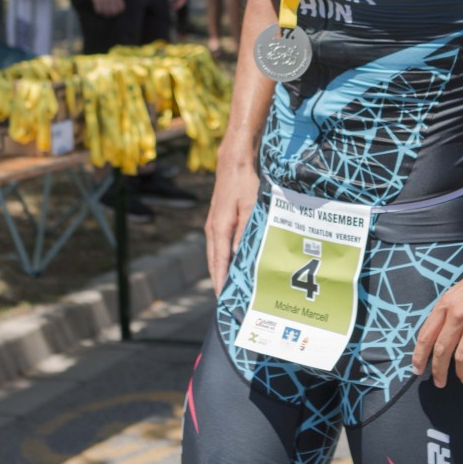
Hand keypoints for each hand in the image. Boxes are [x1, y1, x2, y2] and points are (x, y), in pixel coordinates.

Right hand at [89, 0, 124, 16]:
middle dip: (112, 15)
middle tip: (110, 14)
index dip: (119, 12)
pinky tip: (99, 10)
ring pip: (105, 12)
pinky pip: (98, 9)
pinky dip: (99, 11)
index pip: (120, 8)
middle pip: (113, 12)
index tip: (116, 12)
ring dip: (105, 14)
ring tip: (104, 13)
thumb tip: (120, 7)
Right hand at [204, 149, 258, 295]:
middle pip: (214, 262)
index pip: (219, 263)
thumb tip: (238, 255)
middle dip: (220, 281)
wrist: (233, 162)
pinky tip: (231, 264)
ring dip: (220, 271)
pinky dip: (222, 259)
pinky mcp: (216, 220)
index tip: (224, 300)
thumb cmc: (244, 182)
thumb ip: (244, 231)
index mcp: (219, 229)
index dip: (221, 282)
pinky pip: (217, 246)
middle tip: (229, 301)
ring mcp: (212, 225)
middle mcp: (212, 230)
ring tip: (230, 288)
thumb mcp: (250, 205)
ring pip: (215, 255)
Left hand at [412, 241, 462, 386]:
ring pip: (461, 358)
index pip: (426, 335)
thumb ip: (453, 310)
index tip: (417, 369)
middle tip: (439, 383)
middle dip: (438, 370)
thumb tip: (446, 333)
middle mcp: (458, 313)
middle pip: (441, 350)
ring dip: (461, 373)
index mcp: (447, 303)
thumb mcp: (462, 290)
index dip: (419, 355)